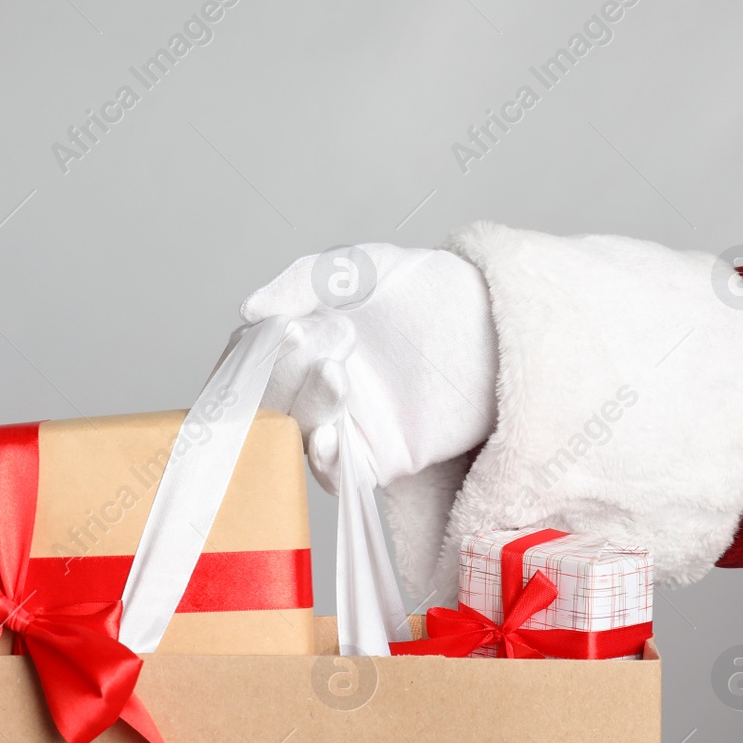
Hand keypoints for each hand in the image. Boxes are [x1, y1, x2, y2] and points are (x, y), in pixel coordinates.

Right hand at [238, 243, 498, 494]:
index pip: (248, 360)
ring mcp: (342, 424)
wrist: (494, 323)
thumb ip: (305, 280)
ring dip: (306, 409)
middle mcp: (310, 388)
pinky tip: (330, 436)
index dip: (251, 353)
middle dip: (284, 374)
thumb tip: (250, 309)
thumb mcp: (361, 268)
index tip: (275, 331)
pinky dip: (324, 461)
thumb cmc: (427, 291)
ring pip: (295, 435)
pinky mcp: (376, 458)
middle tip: (322, 340)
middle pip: (266, 400)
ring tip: (338, 375)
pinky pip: (335, 474)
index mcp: (297, 345)